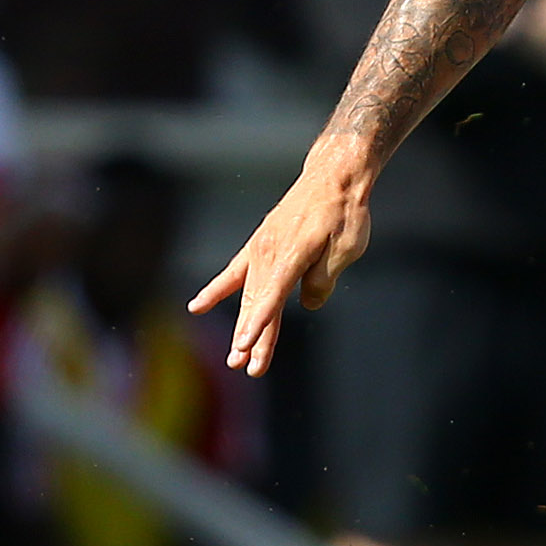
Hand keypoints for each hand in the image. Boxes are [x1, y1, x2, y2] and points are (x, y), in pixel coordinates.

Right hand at [188, 156, 371, 375]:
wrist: (331, 178)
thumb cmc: (344, 213)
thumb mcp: (347, 247)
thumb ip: (324, 277)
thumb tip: (308, 303)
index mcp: (292, 255)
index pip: (272, 296)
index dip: (259, 324)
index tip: (246, 346)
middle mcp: (269, 253)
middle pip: (258, 303)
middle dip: (252, 338)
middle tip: (247, 367)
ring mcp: (260, 250)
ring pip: (248, 295)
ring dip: (244, 326)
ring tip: (236, 358)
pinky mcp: (258, 246)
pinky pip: (234, 273)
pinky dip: (217, 290)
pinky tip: (197, 307)